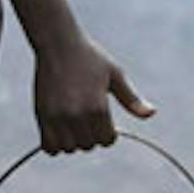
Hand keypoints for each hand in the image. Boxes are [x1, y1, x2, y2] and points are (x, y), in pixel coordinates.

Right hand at [33, 35, 154, 153]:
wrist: (58, 43)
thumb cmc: (89, 57)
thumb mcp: (115, 75)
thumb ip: (131, 99)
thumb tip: (151, 113)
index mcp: (98, 107)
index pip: (107, 140)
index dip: (108, 132)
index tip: (103, 120)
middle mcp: (77, 115)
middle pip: (89, 145)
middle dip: (91, 135)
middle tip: (87, 118)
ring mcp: (57, 116)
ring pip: (69, 148)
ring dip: (73, 141)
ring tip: (73, 124)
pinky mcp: (42, 115)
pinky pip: (49, 146)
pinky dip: (55, 145)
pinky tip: (59, 131)